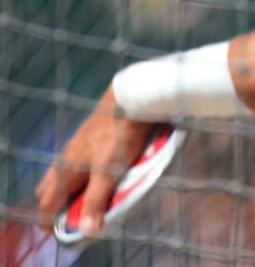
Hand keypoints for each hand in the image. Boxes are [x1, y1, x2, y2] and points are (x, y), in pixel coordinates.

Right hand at [36, 86, 154, 235]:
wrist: (129, 101)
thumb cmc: (118, 136)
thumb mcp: (109, 172)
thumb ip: (97, 200)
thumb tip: (88, 231)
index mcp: (64, 171)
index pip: (46, 204)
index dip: (50, 222)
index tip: (60, 233)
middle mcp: (64, 160)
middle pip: (48, 191)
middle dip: (55, 207)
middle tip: (73, 218)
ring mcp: (75, 147)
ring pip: (60, 175)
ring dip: (66, 190)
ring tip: (86, 198)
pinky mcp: (87, 138)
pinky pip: (72, 162)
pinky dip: (76, 175)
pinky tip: (95, 174)